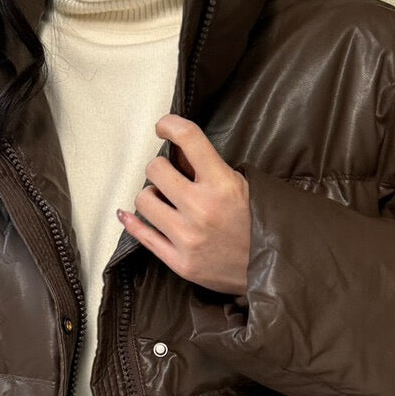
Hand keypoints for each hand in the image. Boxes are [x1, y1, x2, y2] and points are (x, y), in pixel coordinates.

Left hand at [116, 113, 250, 295]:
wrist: (267, 271)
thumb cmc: (256, 224)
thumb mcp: (243, 186)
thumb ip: (211, 169)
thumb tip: (176, 149)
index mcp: (222, 184)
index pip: (187, 138)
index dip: (169, 124)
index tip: (163, 126)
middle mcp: (201, 209)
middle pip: (155, 169)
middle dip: (160, 169)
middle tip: (169, 177)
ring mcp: (187, 238)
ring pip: (143, 200)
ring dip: (151, 197)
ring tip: (164, 202)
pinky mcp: (179, 262)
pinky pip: (142, 235)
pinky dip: (132, 222)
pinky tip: (127, 215)